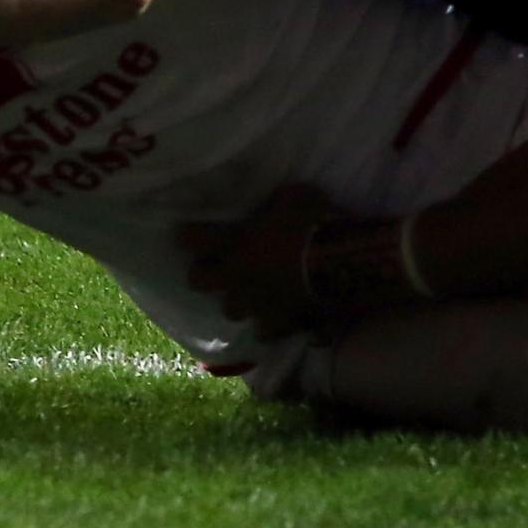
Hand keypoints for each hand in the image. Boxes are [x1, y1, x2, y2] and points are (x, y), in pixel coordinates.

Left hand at [180, 185, 340, 339]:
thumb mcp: (296, 197)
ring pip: (230, 309)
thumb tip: (278, 202)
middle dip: (203, 274)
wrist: (342, 264)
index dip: (187, 235)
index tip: (186, 232)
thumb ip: (278, 202)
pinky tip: (277, 316)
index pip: (193, 239)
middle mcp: (237, 275)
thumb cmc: (315, 225)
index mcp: (237, 242)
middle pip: (198, 281)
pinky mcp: (278, 323)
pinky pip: (266, 330)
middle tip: (215, 266)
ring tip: (248, 294)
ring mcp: (256, 303)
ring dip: (237, 300)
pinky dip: (269, 323)